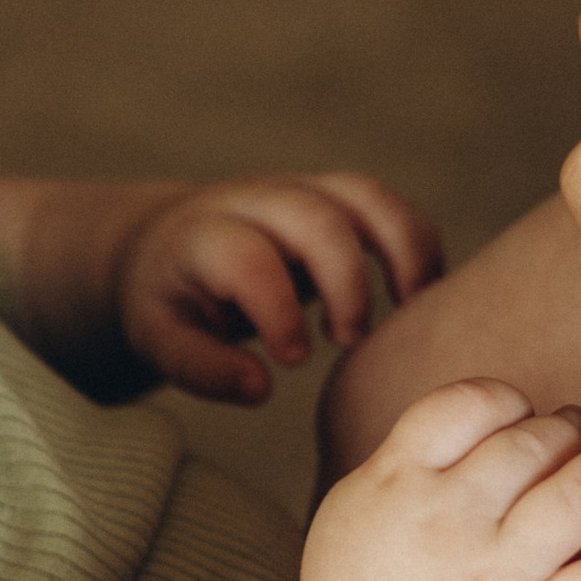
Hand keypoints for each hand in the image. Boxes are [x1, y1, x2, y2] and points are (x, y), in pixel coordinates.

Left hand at [117, 174, 440, 404]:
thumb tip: (262, 387)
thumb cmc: (170, 301)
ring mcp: (300, 192)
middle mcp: (255, 202)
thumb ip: (203, 367)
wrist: (166, 242)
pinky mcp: (332, 198)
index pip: (249, 258)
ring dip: (403, 251)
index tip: (292, 361)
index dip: (277, 310)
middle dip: (348, 282)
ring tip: (412, 312)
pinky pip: (388, 205)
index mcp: (203, 237)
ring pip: (367, 196)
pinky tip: (421, 298)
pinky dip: (417, 244)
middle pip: (318, 218)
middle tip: (348, 342)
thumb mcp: (160, 338)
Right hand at [299, 378, 580, 580]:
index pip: (474, 401)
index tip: (523, 417)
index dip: (511, 400)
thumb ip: (418, 455)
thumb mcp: (357, 502)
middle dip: (572, 427)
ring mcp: (493, 578)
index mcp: (396, 479)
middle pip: (535, 439)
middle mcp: (447, 519)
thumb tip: (503, 416)